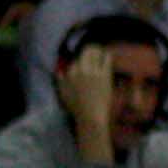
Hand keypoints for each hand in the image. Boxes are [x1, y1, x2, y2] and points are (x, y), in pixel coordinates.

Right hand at [60, 45, 118, 163]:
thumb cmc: (77, 110)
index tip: (87, 62)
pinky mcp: (104, 75)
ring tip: (102, 53)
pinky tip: (108, 58)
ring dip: (99, 51)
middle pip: (86, 51)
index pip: (76, 60)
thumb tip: (59, 71)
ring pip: (96, 52)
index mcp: (70, 74)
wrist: (91, 118)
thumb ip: (60, 82)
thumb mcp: (63, 95)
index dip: (82, 61)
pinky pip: (107, 58)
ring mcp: (92, 71)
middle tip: (96, 51)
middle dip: (91, 49)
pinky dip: (108, 56)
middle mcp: (80, 70)